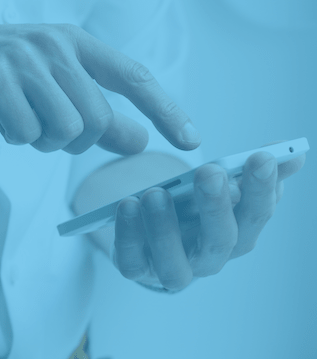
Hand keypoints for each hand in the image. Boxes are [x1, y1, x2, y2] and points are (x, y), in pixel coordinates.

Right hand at [0, 23, 199, 153]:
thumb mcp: (53, 93)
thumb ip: (100, 115)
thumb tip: (142, 139)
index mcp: (76, 43)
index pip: (135, 77)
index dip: (167, 110)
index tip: (191, 141)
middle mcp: (56, 44)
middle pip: (99, 119)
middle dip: (77, 142)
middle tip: (46, 131)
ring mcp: (24, 57)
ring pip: (67, 128)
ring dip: (45, 141)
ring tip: (21, 121)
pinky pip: (27, 132)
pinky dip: (15, 137)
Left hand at [112, 142, 305, 290]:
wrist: (155, 229)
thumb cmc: (194, 206)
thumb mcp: (223, 185)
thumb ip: (253, 170)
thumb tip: (294, 153)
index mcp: (236, 233)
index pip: (257, 214)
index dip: (262, 189)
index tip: (260, 157)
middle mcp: (209, 257)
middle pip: (220, 241)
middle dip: (216, 206)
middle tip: (210, 173)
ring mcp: (172, 267)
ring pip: (174, 263)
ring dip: (165, 228)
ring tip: (156, 193)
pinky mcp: (137, 267)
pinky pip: (131, 260)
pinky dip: (128, 235)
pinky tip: (127, 205)